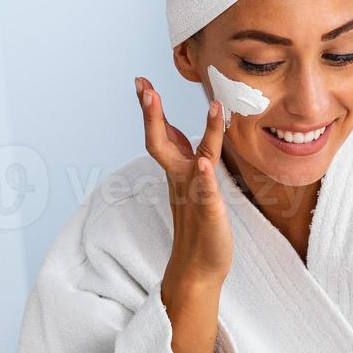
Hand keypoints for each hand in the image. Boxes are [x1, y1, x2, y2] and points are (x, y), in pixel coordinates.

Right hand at [136, 76, 231, 288]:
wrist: (198, 269)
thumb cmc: (198, 226)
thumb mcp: (192, 185)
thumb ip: (185, 158)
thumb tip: (173, 135)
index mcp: (179, 171)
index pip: (162, 134)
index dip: (152, 109)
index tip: (141, 83)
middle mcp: (182, 179)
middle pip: (161, 141)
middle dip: (152, 114)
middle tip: (144, 87)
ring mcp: (194, 194)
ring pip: (191, 158)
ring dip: (201, 132)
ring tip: (211, 107)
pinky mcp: (208, 212)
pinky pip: (206, 192)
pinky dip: (204, 177)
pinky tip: (204, 163)